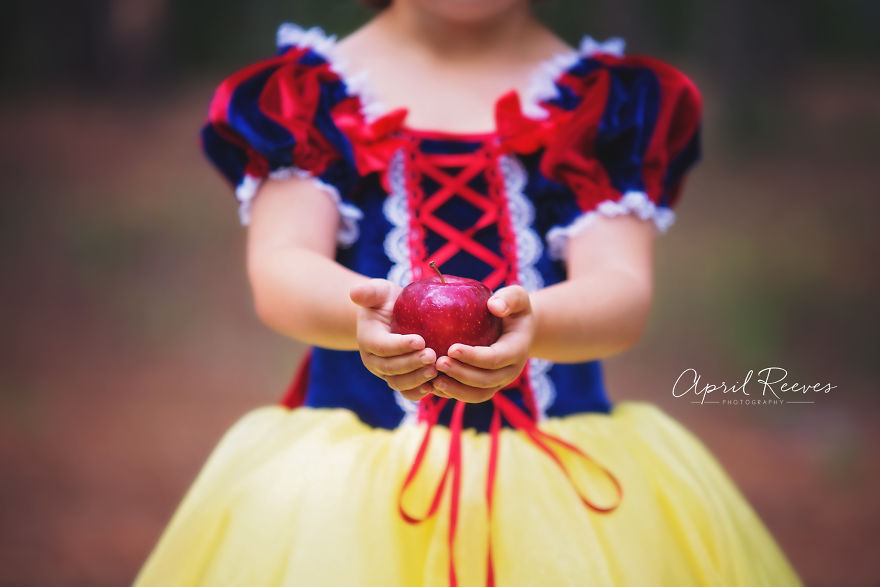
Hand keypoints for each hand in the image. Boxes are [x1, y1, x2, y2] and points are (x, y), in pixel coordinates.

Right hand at [350, 279, 437, 400]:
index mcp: (368, 338)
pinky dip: (418, 392)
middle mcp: (374, 360)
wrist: (392, 318)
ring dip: (417, 379)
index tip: (420, 340)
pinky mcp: (399, 380)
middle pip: (390, 368)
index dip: (399, 346)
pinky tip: (435, 386)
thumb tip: (355, 292)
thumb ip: (369, 291)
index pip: (381, 346)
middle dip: (411, 363)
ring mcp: (386, 373)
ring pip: (398, 383)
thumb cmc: (387, 302)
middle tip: (431, 355)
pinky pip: (407, 392)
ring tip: (435, 369)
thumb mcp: (379, 291)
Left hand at [432, 285, 534, 402]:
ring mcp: (499, 381)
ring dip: (456, 389)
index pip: (495, 358)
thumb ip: (509, 298)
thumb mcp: (517, 297)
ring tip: (434, 380)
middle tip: (438, 363)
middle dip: (461, 374)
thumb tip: (494, 306)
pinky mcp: (487, 387)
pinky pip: (471, 396)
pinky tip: (433, 385)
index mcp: (517, 350)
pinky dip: (453, 393)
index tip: (451, 348)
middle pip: (486, 380)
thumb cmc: (512, 308)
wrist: (518, 330)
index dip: (474, 357)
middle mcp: (511, 371)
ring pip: (478, 394)